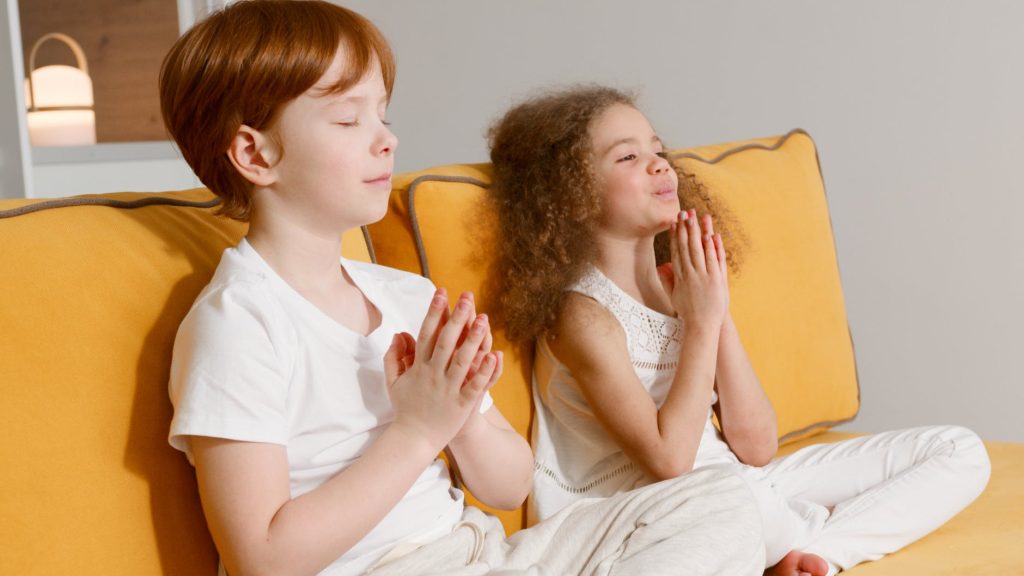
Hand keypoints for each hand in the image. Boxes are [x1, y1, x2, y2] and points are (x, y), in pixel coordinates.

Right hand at [383, 290, 498, 452]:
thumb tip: (399, 333)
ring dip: (474, 338)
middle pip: (446, 341)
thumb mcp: (393, 381)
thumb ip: (394, 356)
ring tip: (484, 318)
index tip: (442, 293)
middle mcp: (433, 375)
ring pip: (462, 360)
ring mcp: (448, 389)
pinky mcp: (461, 404)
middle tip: (467, 296)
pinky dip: (484, 371)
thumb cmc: (405, 408)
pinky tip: (494, 355)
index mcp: (418, 367)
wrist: (413, 439)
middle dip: (457, 317)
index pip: (426, 333)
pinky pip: (474, 385)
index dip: (434, 312)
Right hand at [658, 209, 728, 332]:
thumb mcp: (674, 296)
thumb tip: (661, 267)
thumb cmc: (688, 312)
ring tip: (697, 217)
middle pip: (687, 247)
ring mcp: (704, 276)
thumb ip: (668, 280)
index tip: (674, 222)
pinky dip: (713, 248)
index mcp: (680, 276)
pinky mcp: (716, 280)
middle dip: (686, 228)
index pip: (677, 251)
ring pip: (700, 250)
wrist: (702, 326)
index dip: (675, 236)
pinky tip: (711, 235)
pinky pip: (715, 260)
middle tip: (684, 212)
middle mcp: (691, 274)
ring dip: (699, 232)